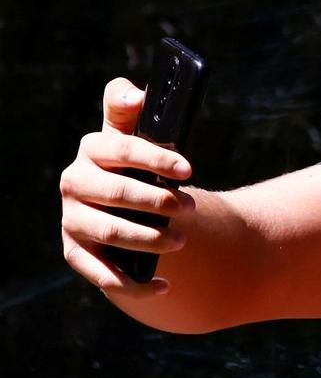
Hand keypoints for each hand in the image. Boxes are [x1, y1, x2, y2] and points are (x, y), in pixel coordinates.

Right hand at [57, 77, 192, 291]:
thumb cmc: (134, 168)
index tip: (190, 170)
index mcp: (92, 151)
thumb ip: (128, 112)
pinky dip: (136, 285)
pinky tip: (165, 285)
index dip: (156, 158)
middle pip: (117, 193)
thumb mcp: (132, 137)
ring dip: (149, 238)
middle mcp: (74, 184)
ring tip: (182, 239)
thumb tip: (136, 93)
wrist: (123, 211)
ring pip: (110, 232)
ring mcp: (73, 221)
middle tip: (190, 207)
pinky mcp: (77, 254)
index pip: (121, 148)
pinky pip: (104, 275)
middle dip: (158, 201)